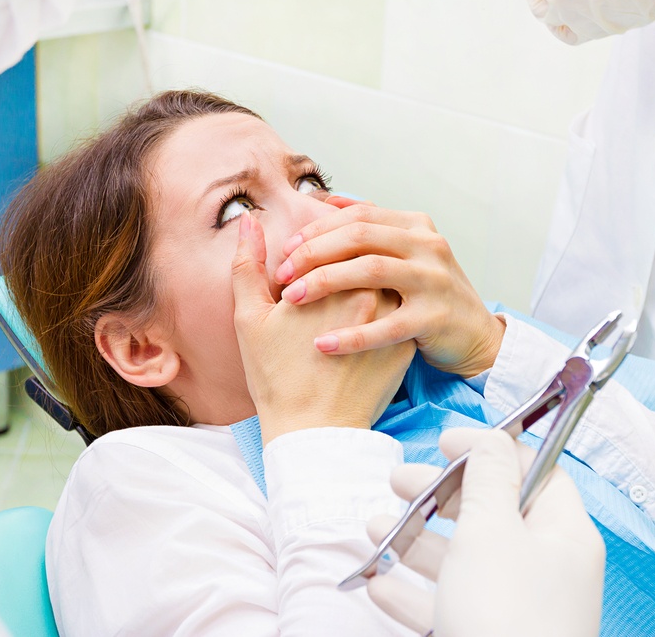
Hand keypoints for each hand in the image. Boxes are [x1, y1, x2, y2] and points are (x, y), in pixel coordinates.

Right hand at [231, 212, 415, 443]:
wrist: (314, 432)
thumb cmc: (277, 378)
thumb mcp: (250, 319)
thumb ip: (247, 266)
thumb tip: (248, 222)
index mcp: (339, 280)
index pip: (338, 242)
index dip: (316, 250)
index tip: (300, 271)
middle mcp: (376, 295)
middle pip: (366, 259)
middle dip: (345, 265)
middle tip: (321, 291)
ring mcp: (395, 322)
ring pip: (386, 286)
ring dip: (368, 286)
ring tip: (341, 308)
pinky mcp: (406, 349)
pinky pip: (399, 317)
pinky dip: (382, 314)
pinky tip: (359, 330)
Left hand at [274, 197, 504, 377]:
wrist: (476, 336)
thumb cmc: (429, 295)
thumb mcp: (407, 252)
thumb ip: (370, 226)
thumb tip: (326, 200)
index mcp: (415, 226)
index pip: (358, 215)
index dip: (317, 230)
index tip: (286, 249)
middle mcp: (427, 246)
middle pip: (360, 236)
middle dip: (314, 253)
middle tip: (282, 274)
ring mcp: (434, 281)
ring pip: (370, 271)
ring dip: (324, 283)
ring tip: (291, 300)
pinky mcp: (435, 318)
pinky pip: (386, 326)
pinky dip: (351, 336)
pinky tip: (321, 344)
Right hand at [366, 428, 604, 636]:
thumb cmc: (506, 615)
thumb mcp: (492, 531)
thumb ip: (488, 477)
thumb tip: (491, 438)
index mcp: (562, 533)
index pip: (534, 471)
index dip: (490, 450)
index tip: (444, 443)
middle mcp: (543, 567)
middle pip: (490, 512)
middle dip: (438, 495)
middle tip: (397, 481)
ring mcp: (515, 607)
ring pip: (462, 561)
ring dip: (414, 540)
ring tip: (374, 528)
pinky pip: (447, 605)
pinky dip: (411, 592)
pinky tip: (377, 583)